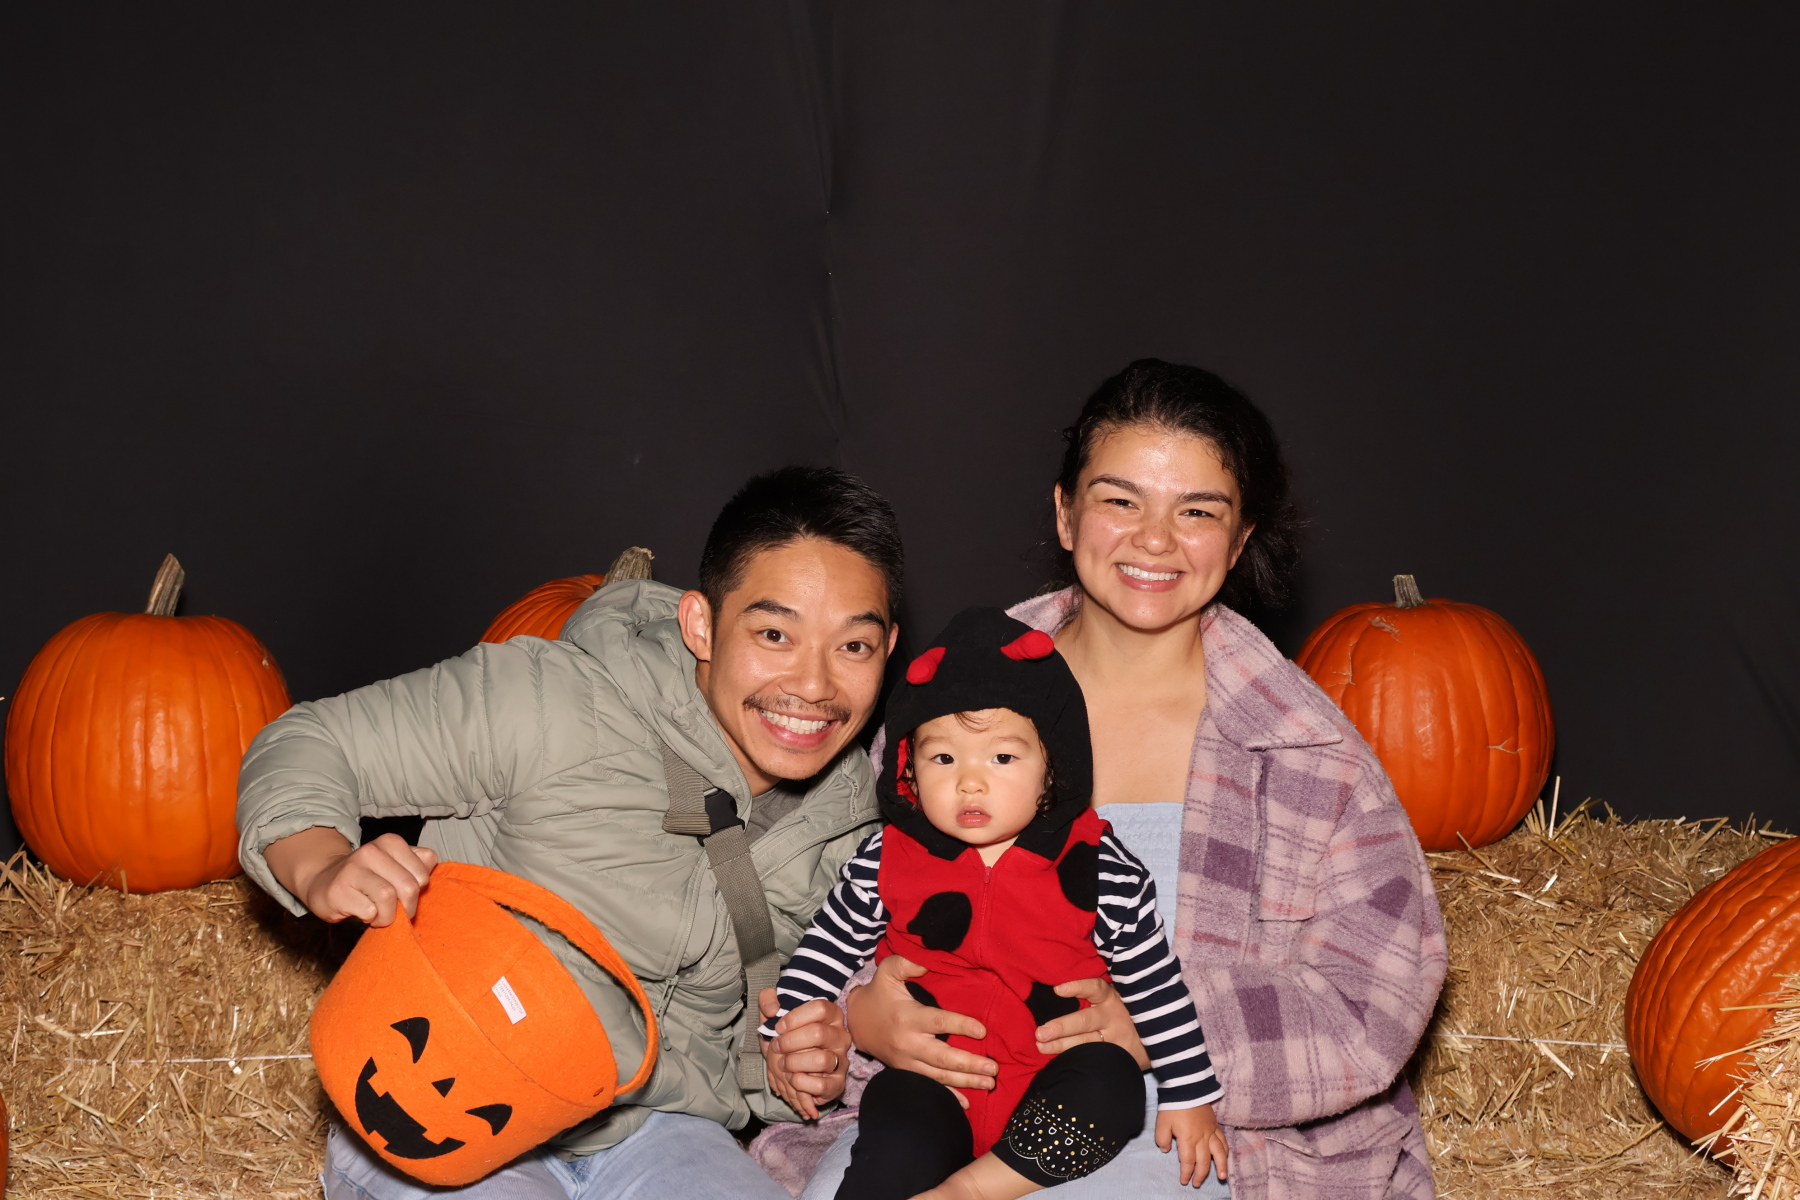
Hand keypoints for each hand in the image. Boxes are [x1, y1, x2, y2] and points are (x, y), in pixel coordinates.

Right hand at [265, 827, 438, 925]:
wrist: (323, 882)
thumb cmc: (368, 878)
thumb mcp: (394, 866)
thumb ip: (418, 865)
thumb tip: (430, 871)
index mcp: (391, 843)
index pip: (424, 871)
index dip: (419, 890)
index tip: (405, 895)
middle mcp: (372, 851)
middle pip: (409, 886)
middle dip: (407, 908)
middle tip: (396, 913)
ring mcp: (353, 869)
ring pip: (389, 898)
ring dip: (388, 916)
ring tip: (379, 915)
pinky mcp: (339, 890)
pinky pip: (368, 911)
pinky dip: (370, 919)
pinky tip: (362, 913)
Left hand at [759, 989, 850, 1120]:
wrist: (790, 1070)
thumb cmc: (787, 1039)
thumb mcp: (773, 1016)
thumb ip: (768, 1000)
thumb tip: (772, 1008)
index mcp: (831, 1015)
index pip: (819, 1008)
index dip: (794, 1018)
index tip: (779, 1027)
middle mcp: (840, 1036)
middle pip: (818, 1033)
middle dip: (789, 1042)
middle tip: (777, 1047)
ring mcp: (841, 1060)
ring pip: (820, 1060)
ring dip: (794, 1063)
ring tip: (784, 1064)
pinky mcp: (837, 1083)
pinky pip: (821, 1084)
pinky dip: (801, 1082)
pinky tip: (793, 1078)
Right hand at [845, 955, 996, 1105]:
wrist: (856, 1023)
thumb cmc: (878, 994)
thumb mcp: (887, 972)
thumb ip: (905, 964)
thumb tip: (926, 966)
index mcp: (908, 1017)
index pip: (938, 1022)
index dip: (960, 1026)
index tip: (982, 1031)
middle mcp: (908, 1043)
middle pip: (942, 1057)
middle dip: (969, 1064)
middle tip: (993, 1068)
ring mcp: (907, 1062)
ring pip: (938, 1076)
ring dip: (965, 1082)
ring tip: (989, 1083)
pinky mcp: (906, 1072)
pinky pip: (929, 1087)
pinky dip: (948, 1096)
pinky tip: (966, 1104)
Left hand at [1033, 976, 1149, 1068]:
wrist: (1160, 1036)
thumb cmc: (1125, 1012)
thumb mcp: (1115, 998)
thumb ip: (1093, 995)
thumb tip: (1056, 990)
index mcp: (1111, 998)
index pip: (1095, 988)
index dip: (1077, 988)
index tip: (1057, 990)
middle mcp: (1113, 1017)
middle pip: (1085, 1021)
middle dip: (1061, 1027)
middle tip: (1040, 1033)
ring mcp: (1116, 1039)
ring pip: (1086, 1043)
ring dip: (1061, 1046)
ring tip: (1042, 1047)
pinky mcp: (1119, 1057)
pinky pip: (1094, 1059)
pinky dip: (1076, 1061)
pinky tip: (1061, 1063)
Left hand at [1156, 1104, 1228, 1187]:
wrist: (1187, 1087)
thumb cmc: (1173, 1105)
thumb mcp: (1161, 1123)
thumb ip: (1162, 1139)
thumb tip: (1166, 1150)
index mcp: (1188, 1139)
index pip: (1188, 1161)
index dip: (1186, 1173)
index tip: (1184, 1181)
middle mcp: (1202, 1138)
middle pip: (1204, 1161)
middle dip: (1201, 1174)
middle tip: (1197, 1183)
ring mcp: (1210, 1131)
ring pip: (1219, 1153)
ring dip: (1221, 1166)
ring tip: (1222, 1177)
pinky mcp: (1215, 1125)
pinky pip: (1223, 1140)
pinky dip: (1225, 1150)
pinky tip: (1226, 1156)